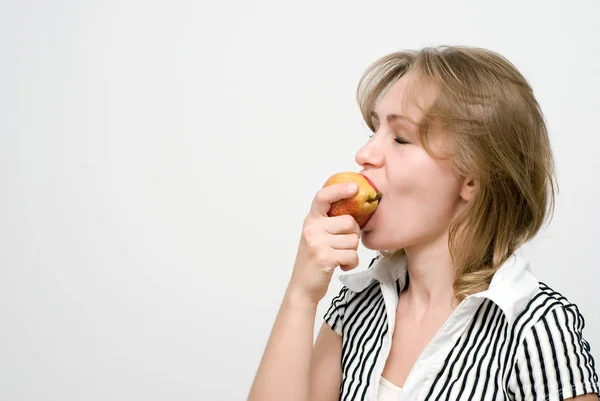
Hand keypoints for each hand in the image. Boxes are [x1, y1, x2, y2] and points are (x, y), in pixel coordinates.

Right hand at [286, 182, 361, 305]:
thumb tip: (357, 209)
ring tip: (339, 258)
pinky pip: (352, 255)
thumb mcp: (318, 236)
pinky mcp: (324, 257)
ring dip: (352, 252)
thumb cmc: (315, 260)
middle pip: (349, 222)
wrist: (303, 287)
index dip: (340, 190)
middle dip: (353, 235)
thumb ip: (330, 222)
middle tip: (343, 246)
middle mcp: (312, 228)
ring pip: (353, 240)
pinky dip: (351, 264)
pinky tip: (340, 266)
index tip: (355, 188)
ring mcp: (316, 242)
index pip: (323, 197)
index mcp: (311, 220)